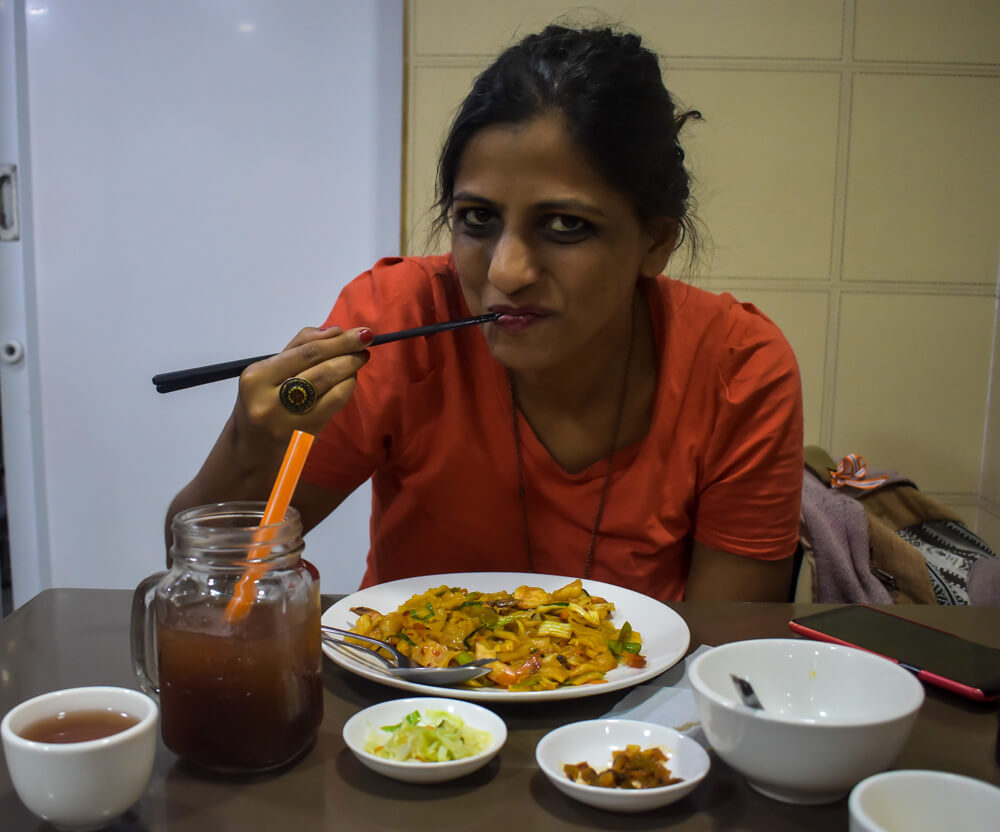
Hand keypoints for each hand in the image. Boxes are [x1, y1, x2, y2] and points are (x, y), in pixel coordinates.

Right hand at [233, 325, 372, 445]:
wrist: (253, 448)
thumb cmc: (261, 401)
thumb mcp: (267, 372)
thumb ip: (298, 347)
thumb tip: (335, 331)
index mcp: (256, 377)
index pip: (305, 351)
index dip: (337, 340)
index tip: (358, 332)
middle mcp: (269, 399)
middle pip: (319, 365)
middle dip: (347, 350)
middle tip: (365, 341)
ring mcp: (288, 419)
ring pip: (330, 383)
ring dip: (350, 366)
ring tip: (360, 357)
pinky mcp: (306, 433)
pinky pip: (335, 402)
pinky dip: (347, 386)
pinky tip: (351, 378)